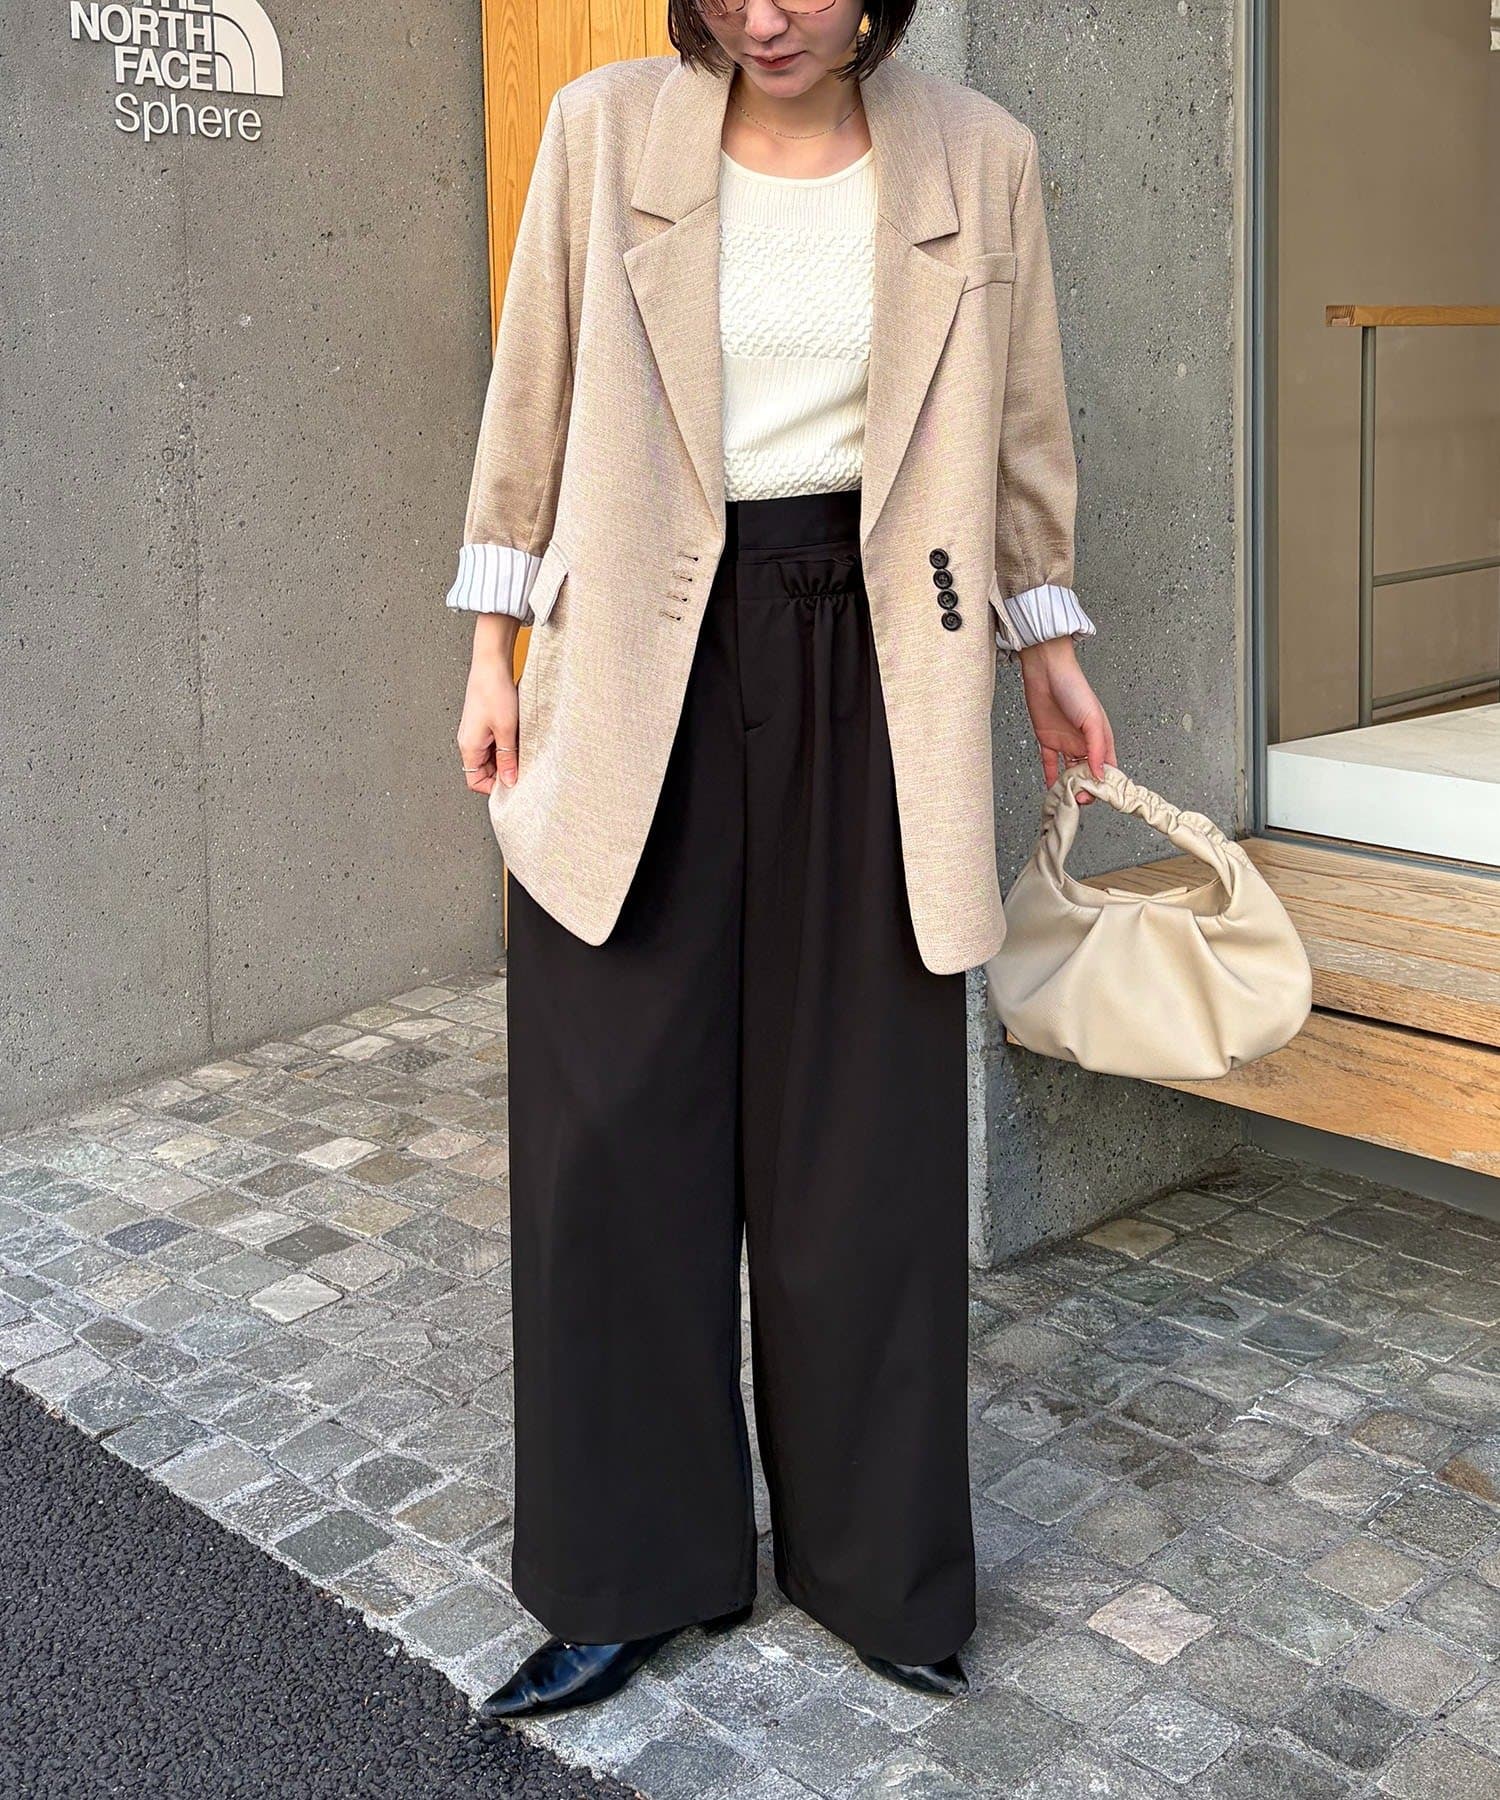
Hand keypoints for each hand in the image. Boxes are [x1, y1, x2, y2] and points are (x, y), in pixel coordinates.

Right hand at [457, 616, 521, 793]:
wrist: (491, 663)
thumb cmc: (494, 692)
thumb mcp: (506, 730)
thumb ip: (508, 758)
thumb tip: (510, 782)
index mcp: (469, 746)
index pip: (475, 781)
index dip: (494, 787)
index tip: (514, 785)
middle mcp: (469, 741)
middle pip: (484, 771)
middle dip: (504, 773)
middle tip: (524, 769)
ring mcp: (477, 732)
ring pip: (492, 757)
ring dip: (508, 758)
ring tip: (523, 752)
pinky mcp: (485, 723)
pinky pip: (495, 743)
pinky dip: (508, 746)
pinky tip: (521, 739)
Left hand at [1016, 636, 1116, 805]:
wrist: (1045, 672)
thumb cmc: (1074, 688)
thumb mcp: (1092, 720)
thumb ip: (1097, 749)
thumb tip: (1101, 774)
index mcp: (1101, 738)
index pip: (1107, 767)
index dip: (1104, 783)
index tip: (1099, 796)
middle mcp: (1084, 742)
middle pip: (1088, 773)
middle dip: (1085, 788)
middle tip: (1079, 799)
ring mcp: (1065, 742)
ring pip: (1069, 771)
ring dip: (1068, 786)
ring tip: (1065, 798)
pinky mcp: (1047, 740)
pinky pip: (1049, 763)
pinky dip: (1049, 777)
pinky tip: (1050, 789)